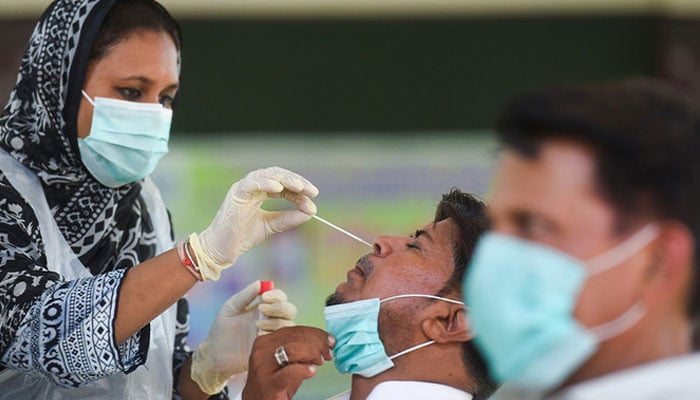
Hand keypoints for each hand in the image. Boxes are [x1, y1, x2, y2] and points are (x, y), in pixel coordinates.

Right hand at [190, 166, 317, 280]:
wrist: (221, 250)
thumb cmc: (242, 237)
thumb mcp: (271, 226)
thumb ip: (288, 219)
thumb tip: (310, 213)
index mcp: (260, 192)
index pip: (284, 185)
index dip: (300, 190)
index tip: (313, 199)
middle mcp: (252, 187)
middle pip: (278, 175)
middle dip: (297, 182)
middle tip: (312, 192)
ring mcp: (243, 188)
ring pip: (267, 175)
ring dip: (286, 180)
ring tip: (301, 188)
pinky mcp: (236, 194)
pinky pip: (252, 183)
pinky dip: (266, 183)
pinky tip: (279, 188)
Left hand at [191, 281, 297, 394]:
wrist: (215, 355)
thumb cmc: (221, 330)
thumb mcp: (230, 308)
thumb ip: (245, 296)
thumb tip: (259, 283)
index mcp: (263, 308)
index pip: (280, 298)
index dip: (276, 295)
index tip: (264, 296)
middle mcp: (271, 320)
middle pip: (290, 310)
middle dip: (279, 307)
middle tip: (261, 308)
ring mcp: (272, 335)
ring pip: (289, 325)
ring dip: (276, 322)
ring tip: (257, 325)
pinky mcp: (271, 349)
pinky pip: (283, 341)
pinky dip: (275, 335)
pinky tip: (260, 337)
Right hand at [243, 326, 334, 399]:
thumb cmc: (273, 383)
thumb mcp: (285, 362)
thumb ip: (299, 350)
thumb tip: (322, 343)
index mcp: (264, 342)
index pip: (293, 330)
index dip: (314, 333)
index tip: (328, 339)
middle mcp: (261, 352)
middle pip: (294, 338)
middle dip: (317, 342)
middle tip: (328, 350)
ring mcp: (263, 368)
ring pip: (292, 350)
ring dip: (312, 353)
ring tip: (321, 360)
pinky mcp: (269, 385)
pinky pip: (289, 372)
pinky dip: (303, 370)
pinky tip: (311, 371)